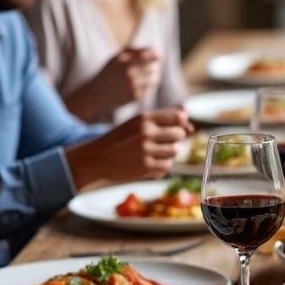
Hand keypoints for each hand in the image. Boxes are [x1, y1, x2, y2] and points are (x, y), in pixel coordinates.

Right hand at [64, 107, 193, 188]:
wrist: (96, 158)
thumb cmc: (120, 139)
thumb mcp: (137, 123)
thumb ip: (162, 119)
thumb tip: (188, 119)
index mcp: (144, 118)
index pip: (178, 117)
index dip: (183, 124)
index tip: (180, 128)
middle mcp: (146, 132)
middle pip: (179, 134)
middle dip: (176, 139)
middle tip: (164, 142)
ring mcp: (145, 150)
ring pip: (175, 151)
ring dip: (169, 153)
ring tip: (156, 153)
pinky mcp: (145, 167)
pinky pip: (168, 166)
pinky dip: (163, 165)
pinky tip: (152, 163)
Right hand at [101, 46, 161, 101]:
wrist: (96, 95)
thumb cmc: (109, 73)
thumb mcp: (116, 57)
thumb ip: (135, 51)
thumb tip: (157, 53)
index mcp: (124, 59)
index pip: (150, 54)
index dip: (156, 55)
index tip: (158, 56)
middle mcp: (130, 72)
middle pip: (154, 66)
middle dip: (152, 66)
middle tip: (146, 67)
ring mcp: (134, 85)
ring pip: (155, 78)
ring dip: (152, 76)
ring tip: (142, 76)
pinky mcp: (137, 96)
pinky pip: (150, 88)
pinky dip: (147, 86)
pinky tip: (138, 85)